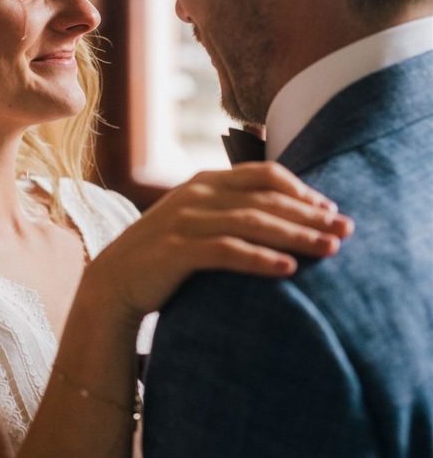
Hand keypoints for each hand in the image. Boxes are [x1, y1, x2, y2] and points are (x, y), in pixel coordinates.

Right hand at [86, 162, 353, 317]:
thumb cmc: (163, 256)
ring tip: (329, 249)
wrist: (113, 282)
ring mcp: (185, 222)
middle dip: (310, 215)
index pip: (264, 175)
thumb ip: (228, 212)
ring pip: (253, 222)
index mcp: (205, 183)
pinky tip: (288, 269)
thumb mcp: (196, 223)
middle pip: (266, 199)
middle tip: (346, 230)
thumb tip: (278, 216)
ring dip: (296, 235)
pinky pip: (227, 251)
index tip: (330, 209)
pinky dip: (260, 259)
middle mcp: (197, 196)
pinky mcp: (177, 251)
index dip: (301, 190)